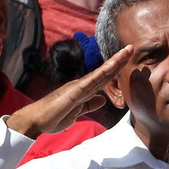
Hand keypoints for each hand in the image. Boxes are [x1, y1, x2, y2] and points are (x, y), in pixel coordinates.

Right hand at [6, 45, 132, 139]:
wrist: (36, 121)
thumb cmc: (54, 117)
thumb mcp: (78, 112)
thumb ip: (89, 105)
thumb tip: (102, 99)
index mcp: (84, 90)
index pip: (104, 78)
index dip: (116, 69)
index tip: (128, 59)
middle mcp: (82, 85)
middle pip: (105, 71)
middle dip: (119, 60)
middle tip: (132, 47)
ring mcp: (78, 87)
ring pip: (100, 72)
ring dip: (114, 62)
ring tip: (127, 51)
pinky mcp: (73, 93)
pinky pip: (90, 82)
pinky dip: (101, 73)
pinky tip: (111, 66)